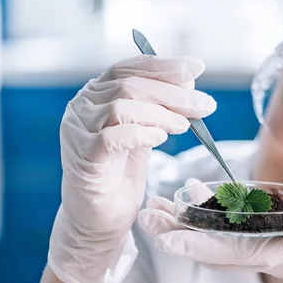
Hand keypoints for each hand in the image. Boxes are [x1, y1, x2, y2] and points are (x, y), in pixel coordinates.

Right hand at [48, 55, 215, 282]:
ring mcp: (78, 131)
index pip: (130, 68)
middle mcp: (82, 107)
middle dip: (174, 94)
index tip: (197, 67)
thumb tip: (189, 82)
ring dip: (161, 115)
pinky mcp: (82, 157)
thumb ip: (160, 108)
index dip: (165, 66)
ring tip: (184, 127)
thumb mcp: (146, 132)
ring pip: (122, 106)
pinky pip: (111, 137)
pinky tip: (159, 139)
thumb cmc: (122, 173)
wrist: (100, 217)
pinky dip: (141, 134)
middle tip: (205, 106)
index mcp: (97, 94)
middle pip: (131, 85)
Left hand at [138, 180, 282, 282]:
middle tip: (147, 213)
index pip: (230, 251)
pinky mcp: (273, 235)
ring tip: (161, 205)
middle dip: (179, 232)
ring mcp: (268, 244)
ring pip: (219, 237)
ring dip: (189, 222)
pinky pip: (235, 227)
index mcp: (281, 252)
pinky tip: (200, 195)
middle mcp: (267, 252)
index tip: (165, 235)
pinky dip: (213, 214)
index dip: (196, 243)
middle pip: (213, 246)